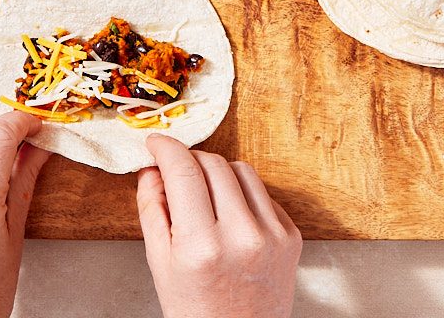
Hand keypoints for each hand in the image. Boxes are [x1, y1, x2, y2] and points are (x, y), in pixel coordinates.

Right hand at [137, 135, 301, 317]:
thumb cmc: (196, 312)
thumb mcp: (160, 265)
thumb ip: (152, 210)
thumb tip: (151, 168)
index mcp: (202, 246)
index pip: (184, 171)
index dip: (166, 148)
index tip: (156, 142)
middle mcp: (242, 236)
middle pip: (213, 164)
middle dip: (189, 160)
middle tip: (175, 170)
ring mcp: (272, 235)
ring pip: (241, 170)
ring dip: (217, 172)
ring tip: (203, 195)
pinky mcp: (291, 236)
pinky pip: (263, 193)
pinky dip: (242, 194)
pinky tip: (229, 215)